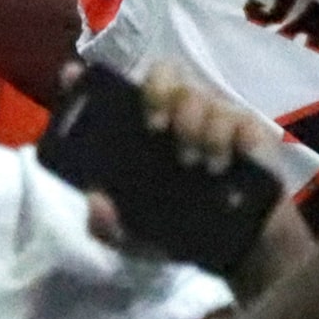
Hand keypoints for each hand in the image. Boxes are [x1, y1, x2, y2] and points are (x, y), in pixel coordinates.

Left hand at [80, 60, 291, 248]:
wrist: (241, 247)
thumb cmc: (183, 231)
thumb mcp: (138, 238)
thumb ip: (110, 227)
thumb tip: (94, 200)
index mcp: (145, 129)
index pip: (115, 89)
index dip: (92, 77)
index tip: (72, 75)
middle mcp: (177, 112)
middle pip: (164, 71)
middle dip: (156, 92)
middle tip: (154, 127)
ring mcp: (214, 116)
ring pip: (198, 95)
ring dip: (192, 126)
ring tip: (191, 163)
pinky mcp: (247, 128)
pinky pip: (233, 116)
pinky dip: (222, 139)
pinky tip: (218, 167)